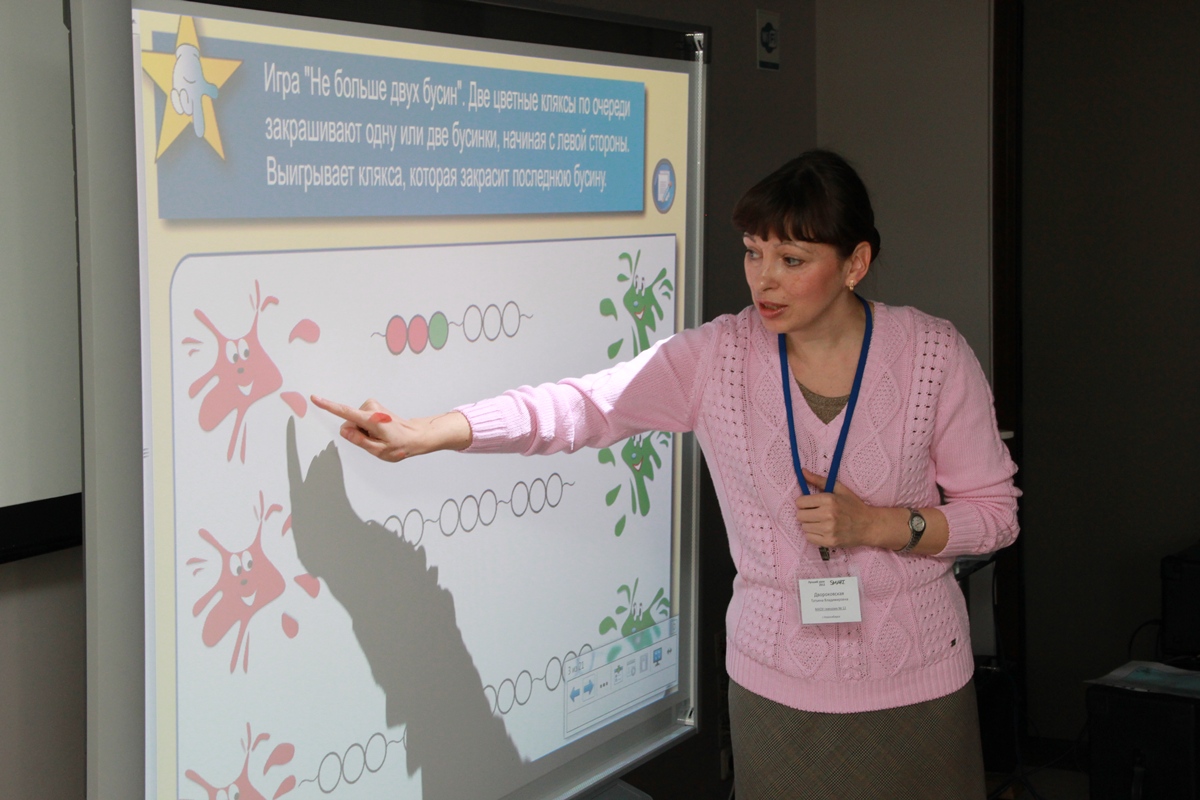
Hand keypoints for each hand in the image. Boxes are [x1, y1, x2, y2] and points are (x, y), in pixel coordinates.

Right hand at [310, 396, 428, 462]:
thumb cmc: (400, 445)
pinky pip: (360, 420)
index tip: (315, 398)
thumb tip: (345, 431)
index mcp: (371, 419)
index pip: (345, 413)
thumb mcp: (379, 450)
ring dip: (363, 432)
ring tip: (379, 436)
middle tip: (375, 440)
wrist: (414, 435)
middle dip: (357, 434)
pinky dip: (366, 428)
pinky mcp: (372, 406)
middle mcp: (370, 408)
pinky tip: (379, 432)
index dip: (328, 406)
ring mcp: (372, 406)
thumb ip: (360, 441)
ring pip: (354, 422)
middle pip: (349, 423)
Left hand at [795, 468, 881, 550]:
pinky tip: (823, 530)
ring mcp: (829, 530)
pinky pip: (809, 538)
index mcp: (829, 499)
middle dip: (805, 513)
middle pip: (800, 515)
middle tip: (816, 513)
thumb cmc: (853, 505)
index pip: (800, 502)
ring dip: (809, 524)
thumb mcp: (839, 489)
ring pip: (804, 527)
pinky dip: (813, 534)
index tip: (811, 504)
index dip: (804, 502)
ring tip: (821, 522)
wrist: (869, 525)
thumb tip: (802, 471)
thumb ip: (819, 480)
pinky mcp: (830, 542)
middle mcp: (828, 515)